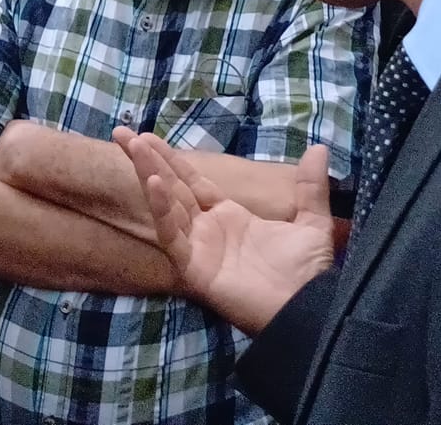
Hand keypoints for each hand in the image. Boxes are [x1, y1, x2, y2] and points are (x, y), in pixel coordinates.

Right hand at [113, 128, 334, 334]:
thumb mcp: (312, 222)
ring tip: (132, 146)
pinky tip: (154, 182)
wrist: (308, 307)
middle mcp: (207, 230)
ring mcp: (197, 248)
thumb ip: (310, 186)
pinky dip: (162, 208)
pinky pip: (172, 234)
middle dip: (147, 159)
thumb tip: (320, 148)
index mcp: (229, 217)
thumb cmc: (307, 273)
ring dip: (149, 174)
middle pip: (171, 187)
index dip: (171, 159)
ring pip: (166, 205)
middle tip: (120, 133)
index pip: (192, 182)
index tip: (147, 136)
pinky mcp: (193, 267)